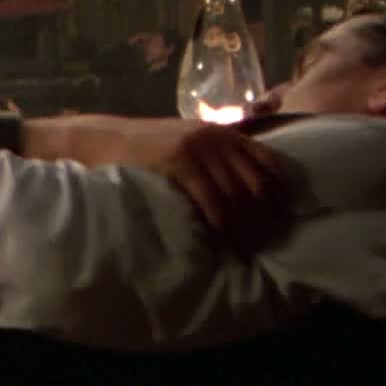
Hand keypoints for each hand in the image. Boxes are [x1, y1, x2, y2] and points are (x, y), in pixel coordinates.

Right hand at [20, 116, 288, 253]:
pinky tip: (221, 242)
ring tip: (244, 252)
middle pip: (258, 184)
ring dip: (244, 228)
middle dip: (265, 218)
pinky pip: (212, 200)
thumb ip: (215, 160)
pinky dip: (221, 225)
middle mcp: (218, 137)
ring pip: (238, 195)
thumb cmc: (145, 150)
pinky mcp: (180, 160)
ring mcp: (199, 147)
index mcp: (225, 134)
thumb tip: (243, 195)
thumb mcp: (188, 145)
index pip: (270, 164)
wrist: (104, 138)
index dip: (280, 195)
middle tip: (264, 245)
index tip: (281, 222)